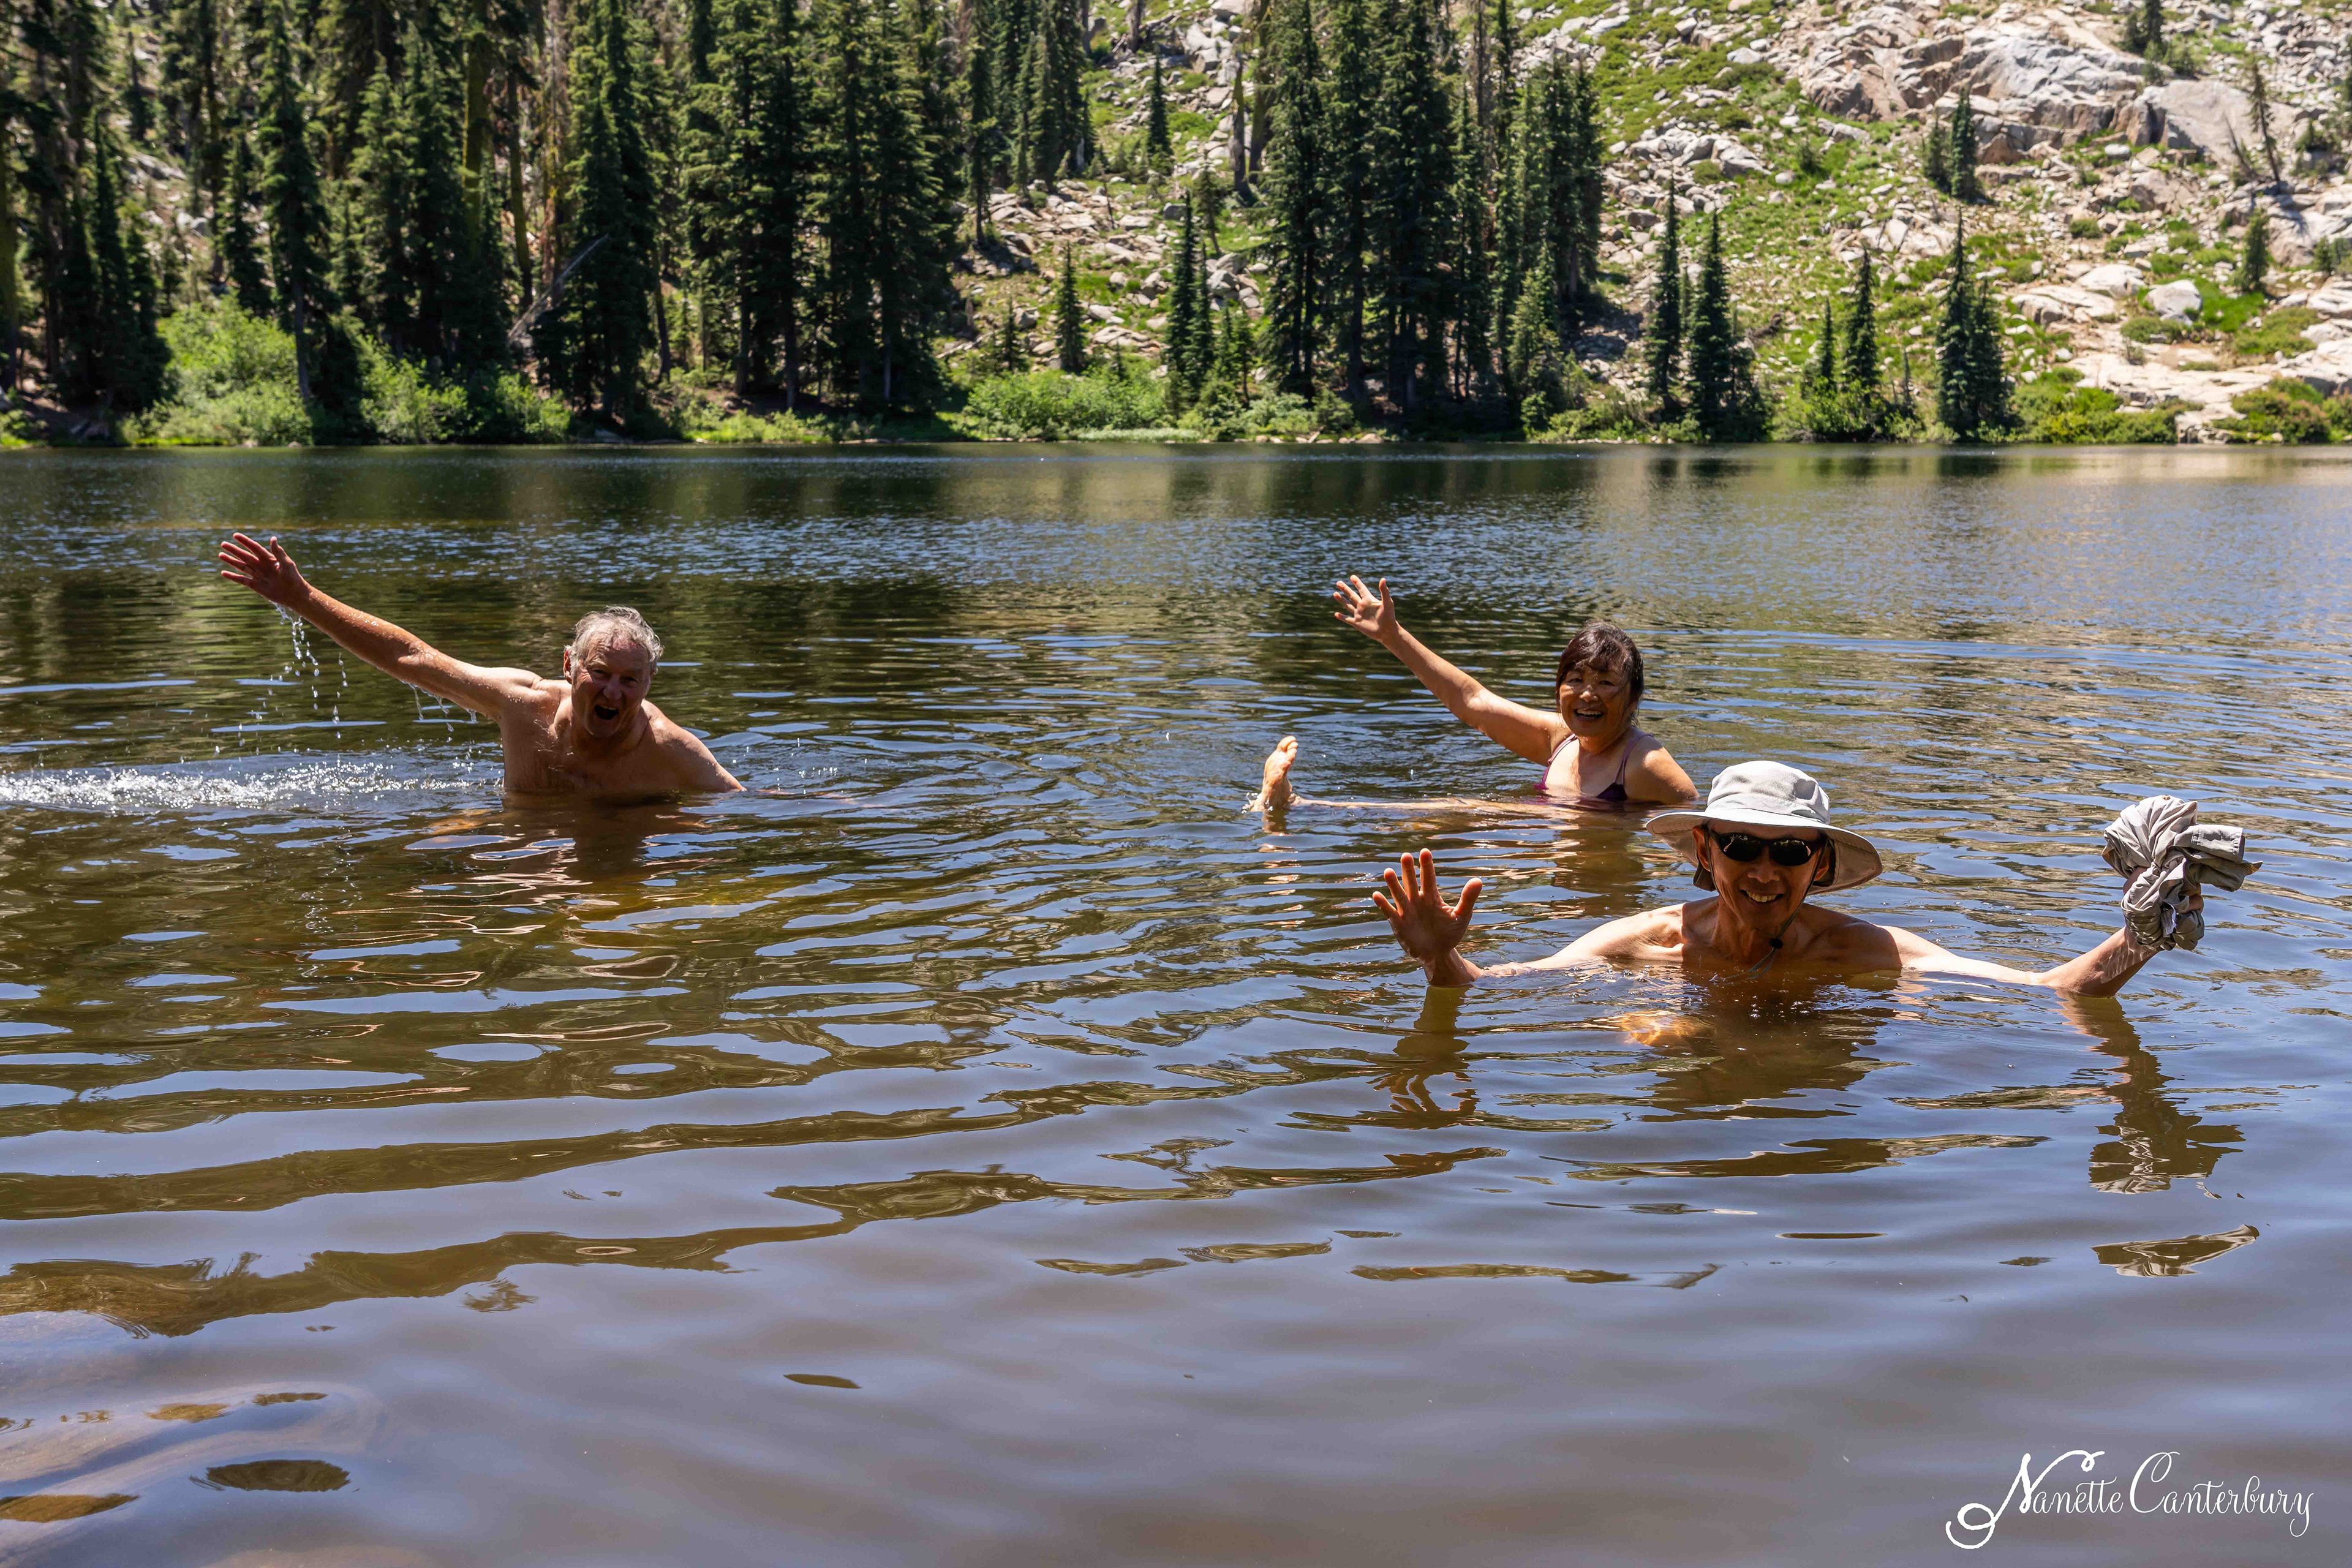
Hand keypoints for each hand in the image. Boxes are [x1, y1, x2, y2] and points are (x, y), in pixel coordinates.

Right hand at [218, 533, 310, 607]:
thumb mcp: (287, 564)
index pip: (254, 548)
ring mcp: (257, 575)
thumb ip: (278, 552)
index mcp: (268, 559)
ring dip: (231, 561)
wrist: (294, 594)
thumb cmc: (293, 578)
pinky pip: (242, 580)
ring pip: (241, 566)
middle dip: (234, 550)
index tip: (235, 535)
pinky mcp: (255, 585)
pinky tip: (223, 572)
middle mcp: (261, 566)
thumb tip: (273, 538)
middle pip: (245, 556)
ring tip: (220, 554)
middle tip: (223, 544)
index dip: (245, 541)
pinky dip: (233, 577)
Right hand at [1332, 574, 1399, 642]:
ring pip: (1348, 605)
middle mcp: (1363, 606)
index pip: (1362, 589)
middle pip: (1352, 595)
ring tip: (1334, 593)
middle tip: (1338, 582)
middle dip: (1345, 589)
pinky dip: (1342, 617)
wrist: (1387, 631)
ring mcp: (1359, 614)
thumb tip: (1383, 579)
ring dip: (1341, 600)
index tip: (1352, 576)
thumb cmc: (1389, 616)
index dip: (1357, 583)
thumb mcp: (1387, 602)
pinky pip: (1347, 619)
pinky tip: (1336, 614)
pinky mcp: (1357, 623)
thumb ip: (1384, 591)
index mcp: (1369, 600)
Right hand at [1372, 849, 1481, 979]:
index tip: (1425, 852)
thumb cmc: (1450, 933)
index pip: (1429, 878)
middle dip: (1408, 870)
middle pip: (1411, 882)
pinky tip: (1377, 895)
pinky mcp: (1399, 924)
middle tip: (1405, 856)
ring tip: (1388, 871)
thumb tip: (1478, 880)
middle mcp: (1417, 900)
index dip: (1426, 866)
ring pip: (1399, 894)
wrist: (1438, 954)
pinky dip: (1383, 904)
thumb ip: (1468, 898)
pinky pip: (1389, 912)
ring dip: (1393, 884)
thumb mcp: (1462, 916)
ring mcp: (1407, 911)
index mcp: (1432, 897)